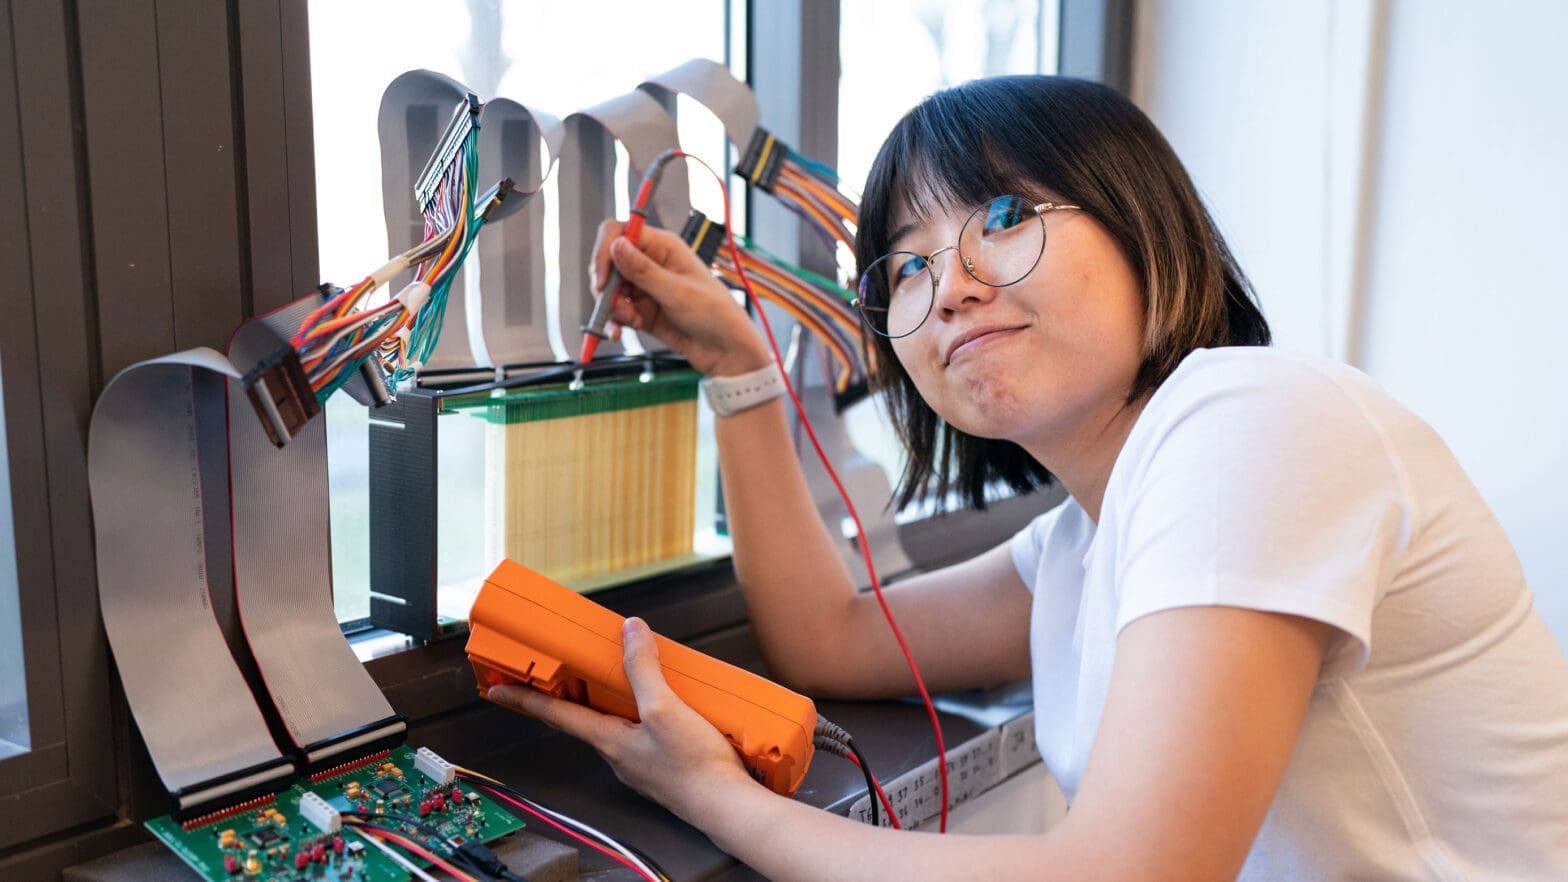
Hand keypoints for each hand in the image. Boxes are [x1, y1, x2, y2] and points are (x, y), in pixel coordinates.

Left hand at [486, 617, 754, 821]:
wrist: (727, 806)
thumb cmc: (693, 768)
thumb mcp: (665, 708)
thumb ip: (644, 669)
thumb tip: (629, 632)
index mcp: (609, 741)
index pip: (555, 714)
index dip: (524, 698)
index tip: (497, 688)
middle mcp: (618, 754)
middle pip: (584, 715)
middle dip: (570, 691)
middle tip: (560, 667)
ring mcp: (640, 761)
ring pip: (615, 722)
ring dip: (610, 699)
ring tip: (619, 673)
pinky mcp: (664, 763)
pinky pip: (642, 731)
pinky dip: (641, 711)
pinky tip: (665, 701)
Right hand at [591, 220, 773, 376]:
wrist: (725, 351)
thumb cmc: (714, 314)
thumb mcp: (677, 292)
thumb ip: (643, 270)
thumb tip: (616, 244)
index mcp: (663, 247)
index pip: (619, 232)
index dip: (605, 251)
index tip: (602, 278)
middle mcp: (651, 263)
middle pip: (609, 262)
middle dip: (605, 286)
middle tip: (612, 305)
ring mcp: (645, 287)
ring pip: (609, 290)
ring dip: (612, 307)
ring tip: (631, 321)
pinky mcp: (641, 310)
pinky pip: (616, 311)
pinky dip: (615, 321)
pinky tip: (620, 332)